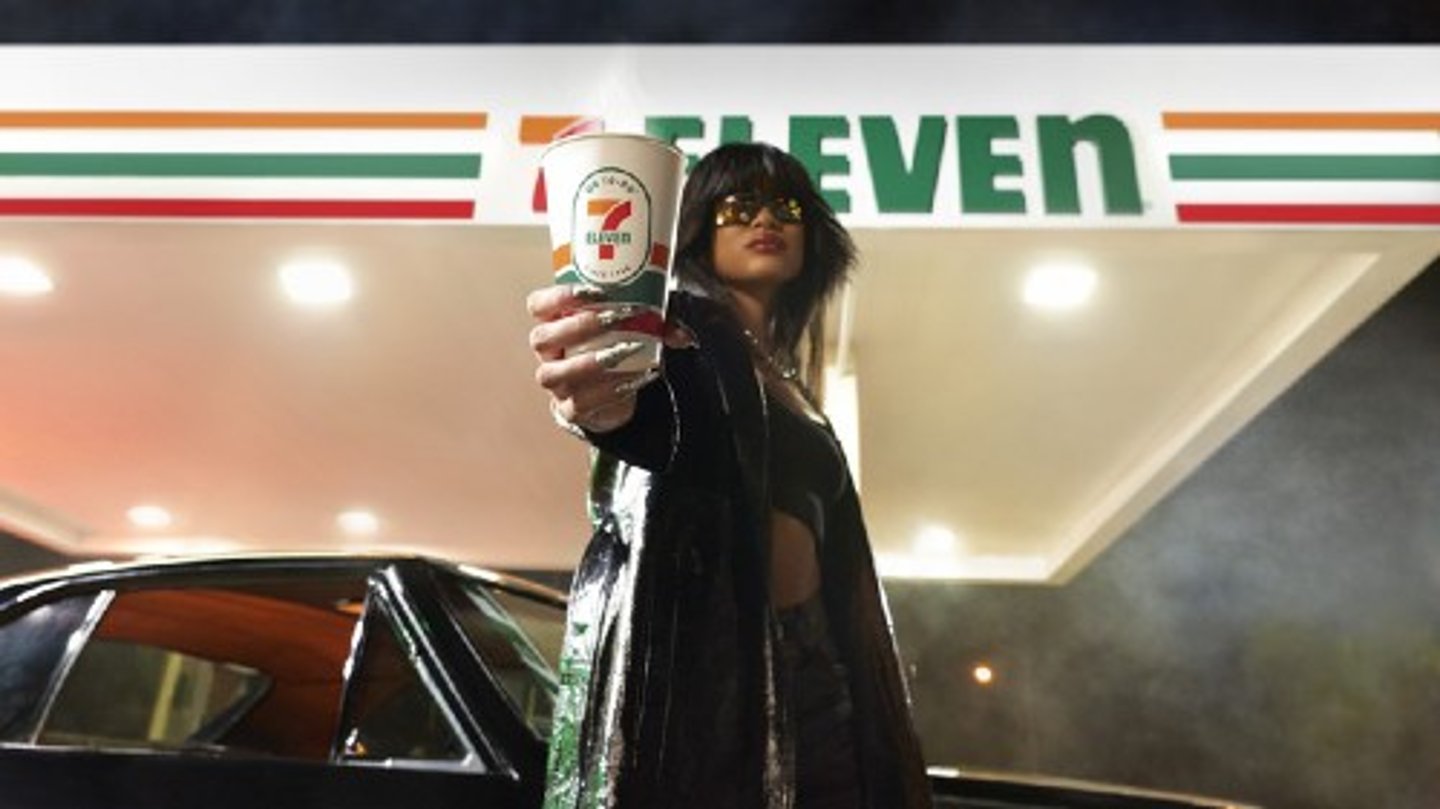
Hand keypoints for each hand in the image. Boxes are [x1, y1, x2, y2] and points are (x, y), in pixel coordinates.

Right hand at [527, 284, 664, 432]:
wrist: (613, 392)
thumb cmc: (616, 346)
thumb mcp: (635, 327)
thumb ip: (658, 325)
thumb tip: (686, 336)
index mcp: (553, 323)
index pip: (538, 305)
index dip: (558, 296)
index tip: (592, 290)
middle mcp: (548, 353)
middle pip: (542, 337)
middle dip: (579, 325)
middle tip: (615, 317)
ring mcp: (556, 383)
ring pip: (555, 373)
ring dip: (590, 360)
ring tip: (626, 351)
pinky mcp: (571, 409)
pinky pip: (581, 402)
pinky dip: (610, 389)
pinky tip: (635, 378)